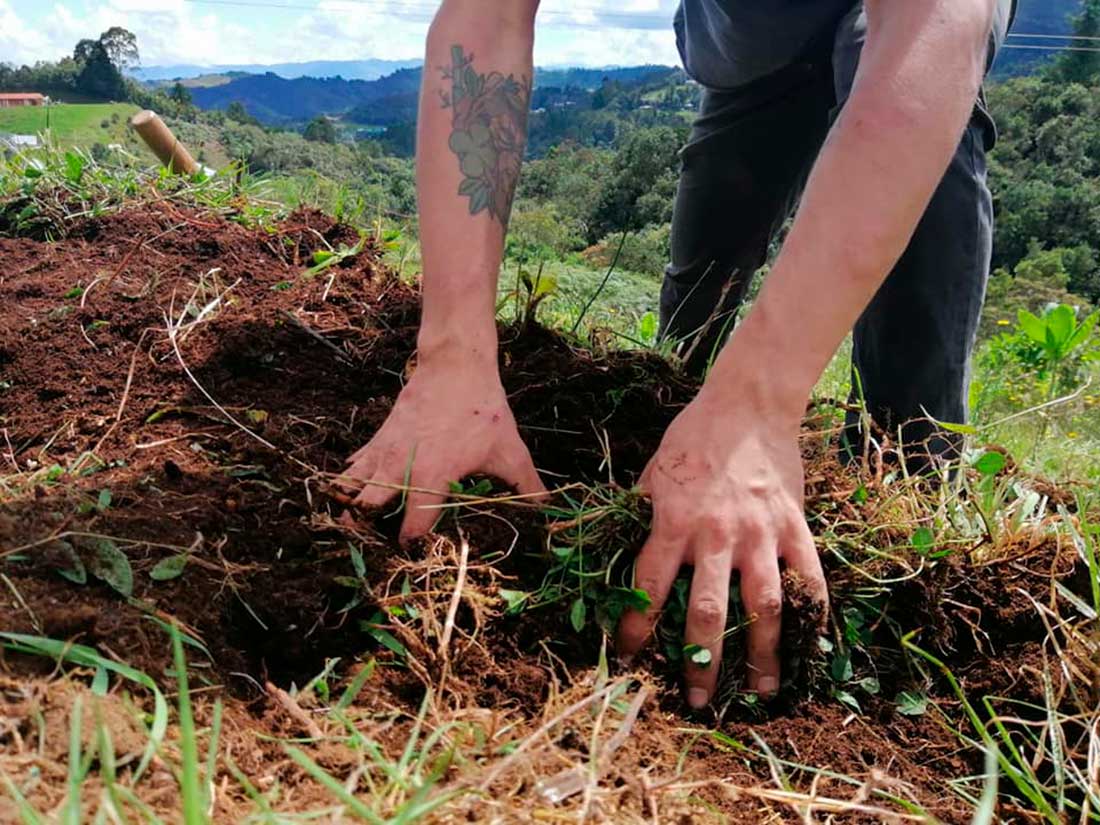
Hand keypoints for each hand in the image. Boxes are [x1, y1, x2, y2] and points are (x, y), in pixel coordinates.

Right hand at [342, 353, 545, 540]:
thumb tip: (547, 511)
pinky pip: (352, 466)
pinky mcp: (377, 439)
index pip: (412, 527)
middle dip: (366, 532)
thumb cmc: (483, 410)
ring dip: (350, 508)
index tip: (421, 555)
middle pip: (363, 510)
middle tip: (379, 545)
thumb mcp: (511, 451)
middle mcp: (400, 468)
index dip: (414, 547)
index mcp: (432, 477)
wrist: (455, 366)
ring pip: (348, 489)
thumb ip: (528, 486)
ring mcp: (383, 452)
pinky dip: (351, 482)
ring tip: (359, 525)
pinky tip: (360, 492)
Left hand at [617, 388, 827, 707]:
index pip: (649, 586)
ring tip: (759, 691)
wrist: (747, 404)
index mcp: (673, 522)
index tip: (629, 657)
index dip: (636, 625)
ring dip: (761, 653)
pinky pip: (808, 578)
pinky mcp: (794, 526)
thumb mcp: (652, 473)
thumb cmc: (692, 438)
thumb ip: (640, 515)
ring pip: (763, 606)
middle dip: (701, 660)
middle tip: (696, 700)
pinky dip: (811, 614)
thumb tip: (613, 546)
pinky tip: (808, 647)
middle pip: (707, 611)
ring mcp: (760, 534)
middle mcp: (716, 535)